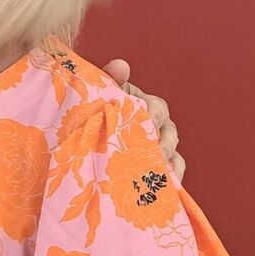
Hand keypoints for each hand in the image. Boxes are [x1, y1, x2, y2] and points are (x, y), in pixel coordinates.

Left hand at [102, 59, 183, 180]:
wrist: (82, 136)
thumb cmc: (95, 111)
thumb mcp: (100, 94)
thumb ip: (110, 79)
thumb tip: (121, 65)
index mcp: (144, 104)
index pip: (156, 108)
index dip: (153, 116)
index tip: (148, 123)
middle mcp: (157, 125)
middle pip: (169, 133)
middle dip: (163, 144)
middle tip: (155, 154)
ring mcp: (159, 147)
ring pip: (173, 155)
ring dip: (169, 164)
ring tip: (162, 174)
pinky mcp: (156, 168)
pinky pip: (172, 175)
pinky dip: (172, 181)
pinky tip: (168, 190)